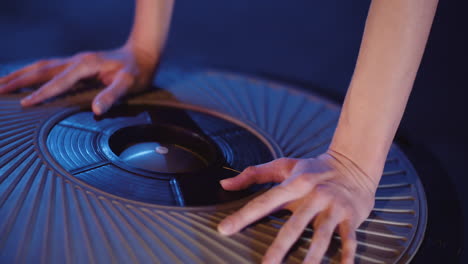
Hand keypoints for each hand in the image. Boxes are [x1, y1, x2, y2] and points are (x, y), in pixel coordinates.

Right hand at [0, 45, 156, 114]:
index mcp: (85, 66)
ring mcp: (75, 61)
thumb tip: (96, 110)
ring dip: (20, 74)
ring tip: (2, 83)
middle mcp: (76, 61)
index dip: (42, 93)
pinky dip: (32, 73)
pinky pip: (48, 68)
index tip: (24, 103)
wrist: (141, 54)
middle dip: (18, 80)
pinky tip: (26, 78)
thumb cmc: (136, 71)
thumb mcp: (129, 84)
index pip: (58, 82)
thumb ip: (112, 95)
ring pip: (41, 66)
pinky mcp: (76, 64)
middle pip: (40, 70)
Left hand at [218, 150, 377, 263]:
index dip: (243, 215)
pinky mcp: (351, 216)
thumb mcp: (283, 166)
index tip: (225, 229)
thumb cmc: (313, 168)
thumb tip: (224, 184)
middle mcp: (313, 196)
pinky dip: (347, 255)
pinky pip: (349, 239)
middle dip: (279, 247)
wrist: (353, 163)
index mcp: (294, 185)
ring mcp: (333, 207)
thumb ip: (253, 174)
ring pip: (321, 236)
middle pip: (294, 226)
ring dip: (312, 257)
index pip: (264, 202)